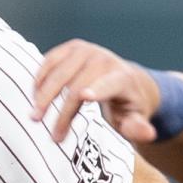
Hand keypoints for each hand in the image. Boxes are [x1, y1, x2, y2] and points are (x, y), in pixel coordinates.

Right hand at [31, 39, 160, 145]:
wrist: (124, 78)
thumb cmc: (127, 105)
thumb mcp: (135, 119)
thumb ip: (138, 127)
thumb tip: (148, 134)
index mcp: (122, 78)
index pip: (109, 84)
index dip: (96, 89)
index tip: (84, 97)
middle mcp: (104, 60)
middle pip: (77, 86)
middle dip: (62, 112)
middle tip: (51, 134)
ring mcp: (86, 50)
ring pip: (59, 73)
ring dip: (44, 96)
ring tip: (34, 118)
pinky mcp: (72, 47)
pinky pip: (50, 61)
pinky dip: (40, 79)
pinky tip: (34, 96)